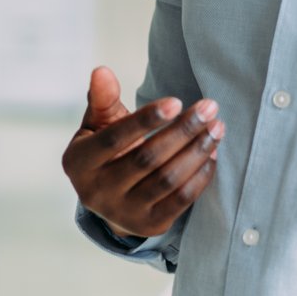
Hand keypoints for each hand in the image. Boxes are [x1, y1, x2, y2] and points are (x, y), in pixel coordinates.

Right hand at [62, 66, 222, 239]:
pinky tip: (212, 153)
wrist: (111, 200)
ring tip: (216, 128)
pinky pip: (182, 200)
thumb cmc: (106, 152)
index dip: (146, 120)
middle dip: (183, 131)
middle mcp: (98, 192)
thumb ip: (102, 99)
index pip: (115, 138)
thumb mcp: (97, 125)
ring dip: (197, 152)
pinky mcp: (150, 224)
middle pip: (147, 158)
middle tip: (209, 108)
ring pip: (168, 179)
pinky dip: (200, 176)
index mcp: (79, 162)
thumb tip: (102, 70)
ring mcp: (124, 212)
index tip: (176, 101)